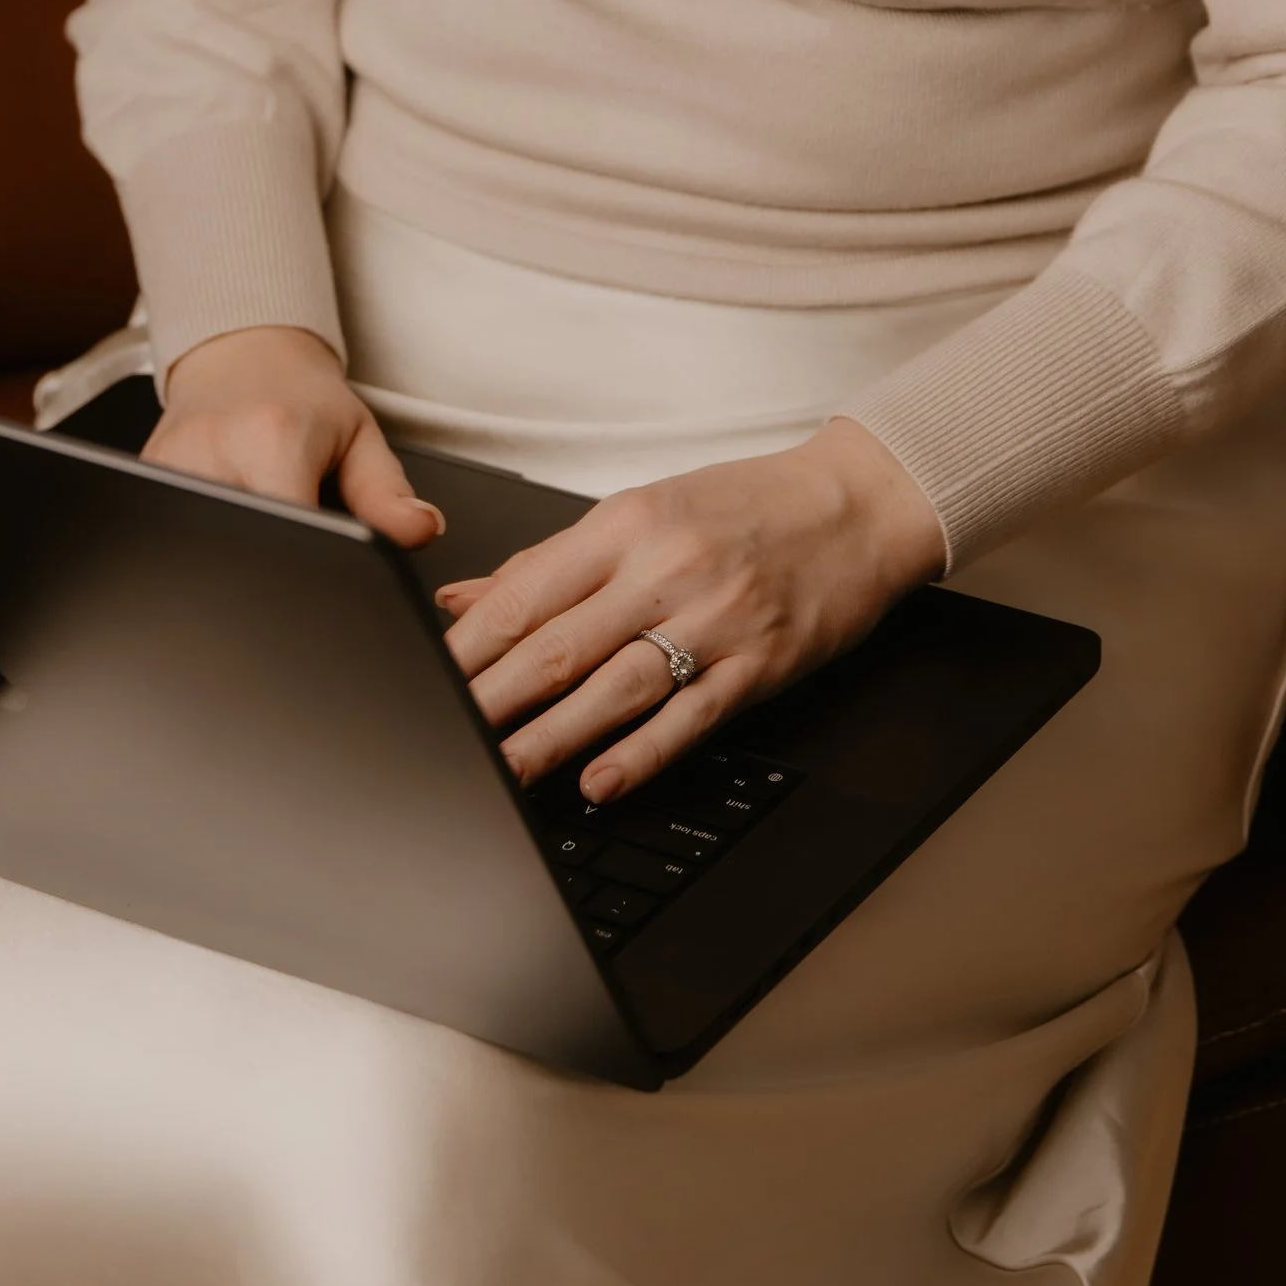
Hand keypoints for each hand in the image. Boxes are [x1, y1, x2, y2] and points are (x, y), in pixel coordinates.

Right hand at [145, 325, 439, 547]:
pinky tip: (227, 528)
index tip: (325, 583)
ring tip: (260, 535)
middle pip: (238, 547)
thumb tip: (421, 532)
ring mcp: (165, 467)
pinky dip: (206, 540)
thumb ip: (389, 495)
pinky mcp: (144, 480)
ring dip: (235, 554)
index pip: (287, 530)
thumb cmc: (301, 398)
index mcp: (269, 438)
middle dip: (270, 570)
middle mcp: (208, 451)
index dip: (308, 569)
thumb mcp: (359, 437)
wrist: (240, 354)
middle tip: (295, 560)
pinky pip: (174, 530)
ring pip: (202, 545)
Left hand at [435, 418, 944, 797]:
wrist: (859, 502)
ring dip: (552, 738)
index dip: (468, 648)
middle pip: (559, 646)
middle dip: (492, 702)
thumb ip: (548, 562)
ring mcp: (715, 618)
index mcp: (625, 524)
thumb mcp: (641, 510)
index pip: (526, 594)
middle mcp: (665, 569)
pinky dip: (642, 753)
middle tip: (444, 740)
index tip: (425, 682)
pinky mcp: (761, 662)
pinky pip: (692, 715)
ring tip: (503, 774)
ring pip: (616, 687)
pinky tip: (601, 782)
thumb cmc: (745, 505)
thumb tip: (463, 601)